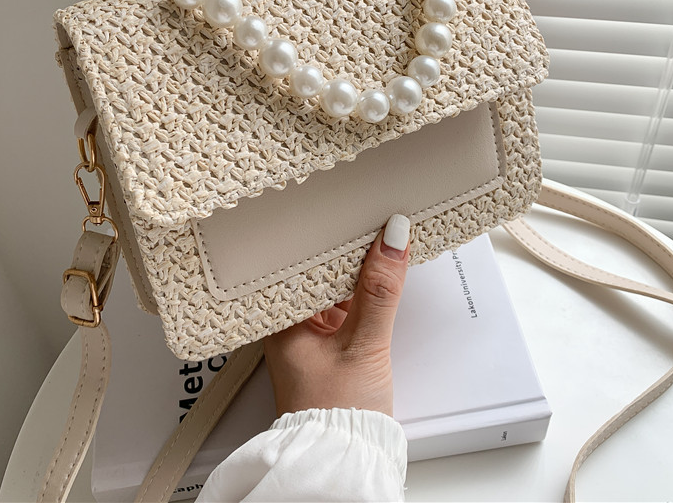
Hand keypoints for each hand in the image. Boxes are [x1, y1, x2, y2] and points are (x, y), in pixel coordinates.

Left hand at [264, 214, 410, 417]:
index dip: (327, 234)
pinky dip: (361, 291)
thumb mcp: (364, 344)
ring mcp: (309, 333)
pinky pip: (343, 304)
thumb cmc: (336, 413)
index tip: (351, 211)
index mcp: (279, 319)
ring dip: (355, 269)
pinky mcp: (328, 343)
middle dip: (345, 248)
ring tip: (378, 236)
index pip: (300, 261)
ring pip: (332, 286)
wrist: (343, 459)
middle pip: (316, 271)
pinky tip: (378, 275)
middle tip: (370, 216)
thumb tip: (393, 239)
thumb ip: (380, 290)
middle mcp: (289, 322)